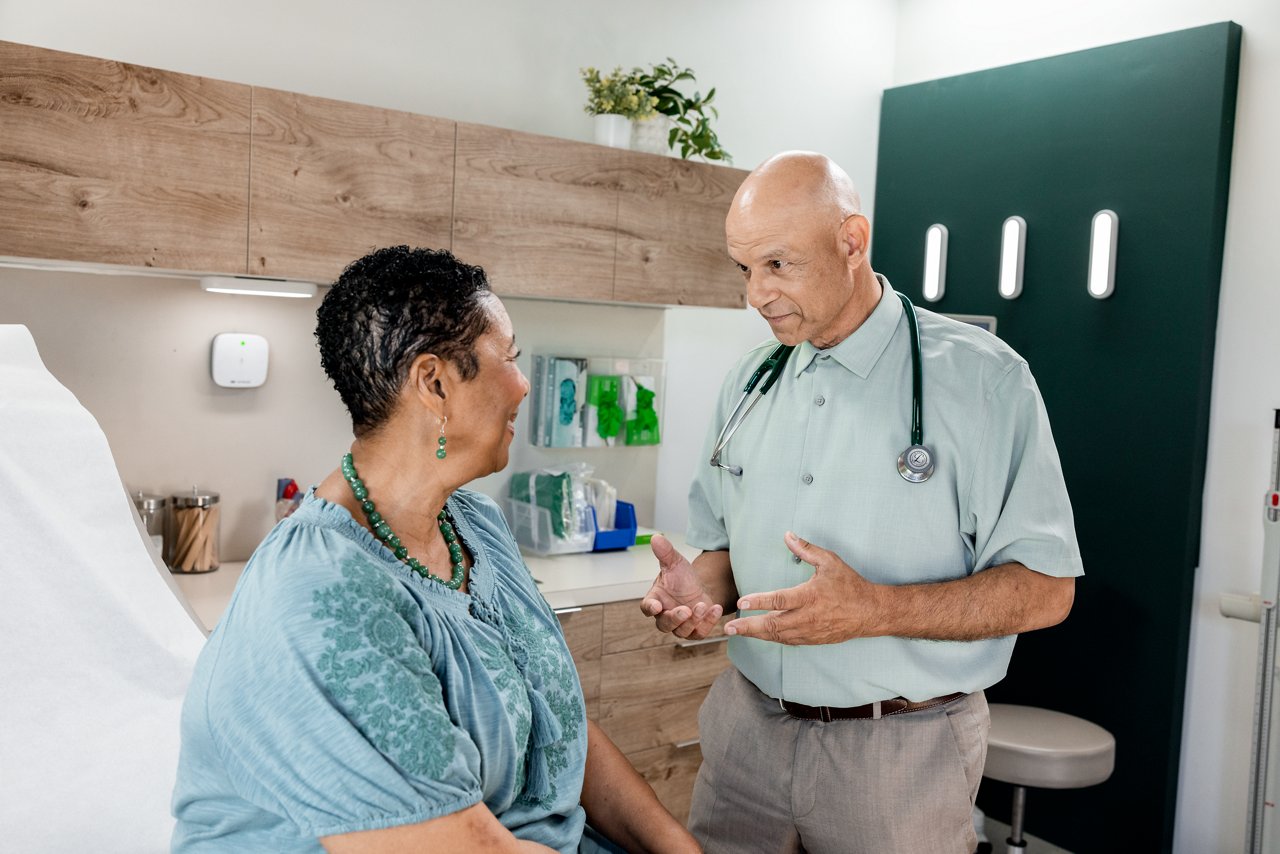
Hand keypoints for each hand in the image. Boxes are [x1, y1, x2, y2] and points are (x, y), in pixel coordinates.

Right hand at [639, 535, 723, 639]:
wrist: (699, 588)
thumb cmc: (681, 578)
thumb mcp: (675, 563)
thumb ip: (665, 552)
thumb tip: (656, 537)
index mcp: (655, 600)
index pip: (647, 607)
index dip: (650, 608)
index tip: (656, 606)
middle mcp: (665, 616)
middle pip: (664, 624)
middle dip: (675, 618)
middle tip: (685, 610)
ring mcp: (680, 626)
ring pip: (682, 631)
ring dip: (693, 620)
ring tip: (702, 605)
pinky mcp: (695, 631)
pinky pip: (700, 632)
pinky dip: (708, 622)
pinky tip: (715, 609)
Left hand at [724, 531, 882, 644]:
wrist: (870, 612)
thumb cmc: (850, 585)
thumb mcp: (830, 562)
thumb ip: (806, 550)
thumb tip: (787, 535)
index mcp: (810, 596)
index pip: (779, 600)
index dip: (759, 602)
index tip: (741, 603)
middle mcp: (808, 617)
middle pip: (773, 625)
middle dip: (749, 626)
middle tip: (729, 627)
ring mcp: (810, 631)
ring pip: (778, 636)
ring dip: (756, 634)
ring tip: (737, 631)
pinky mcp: (813, 640)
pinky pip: (788, 641)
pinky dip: (771, 639)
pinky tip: (759, 635)